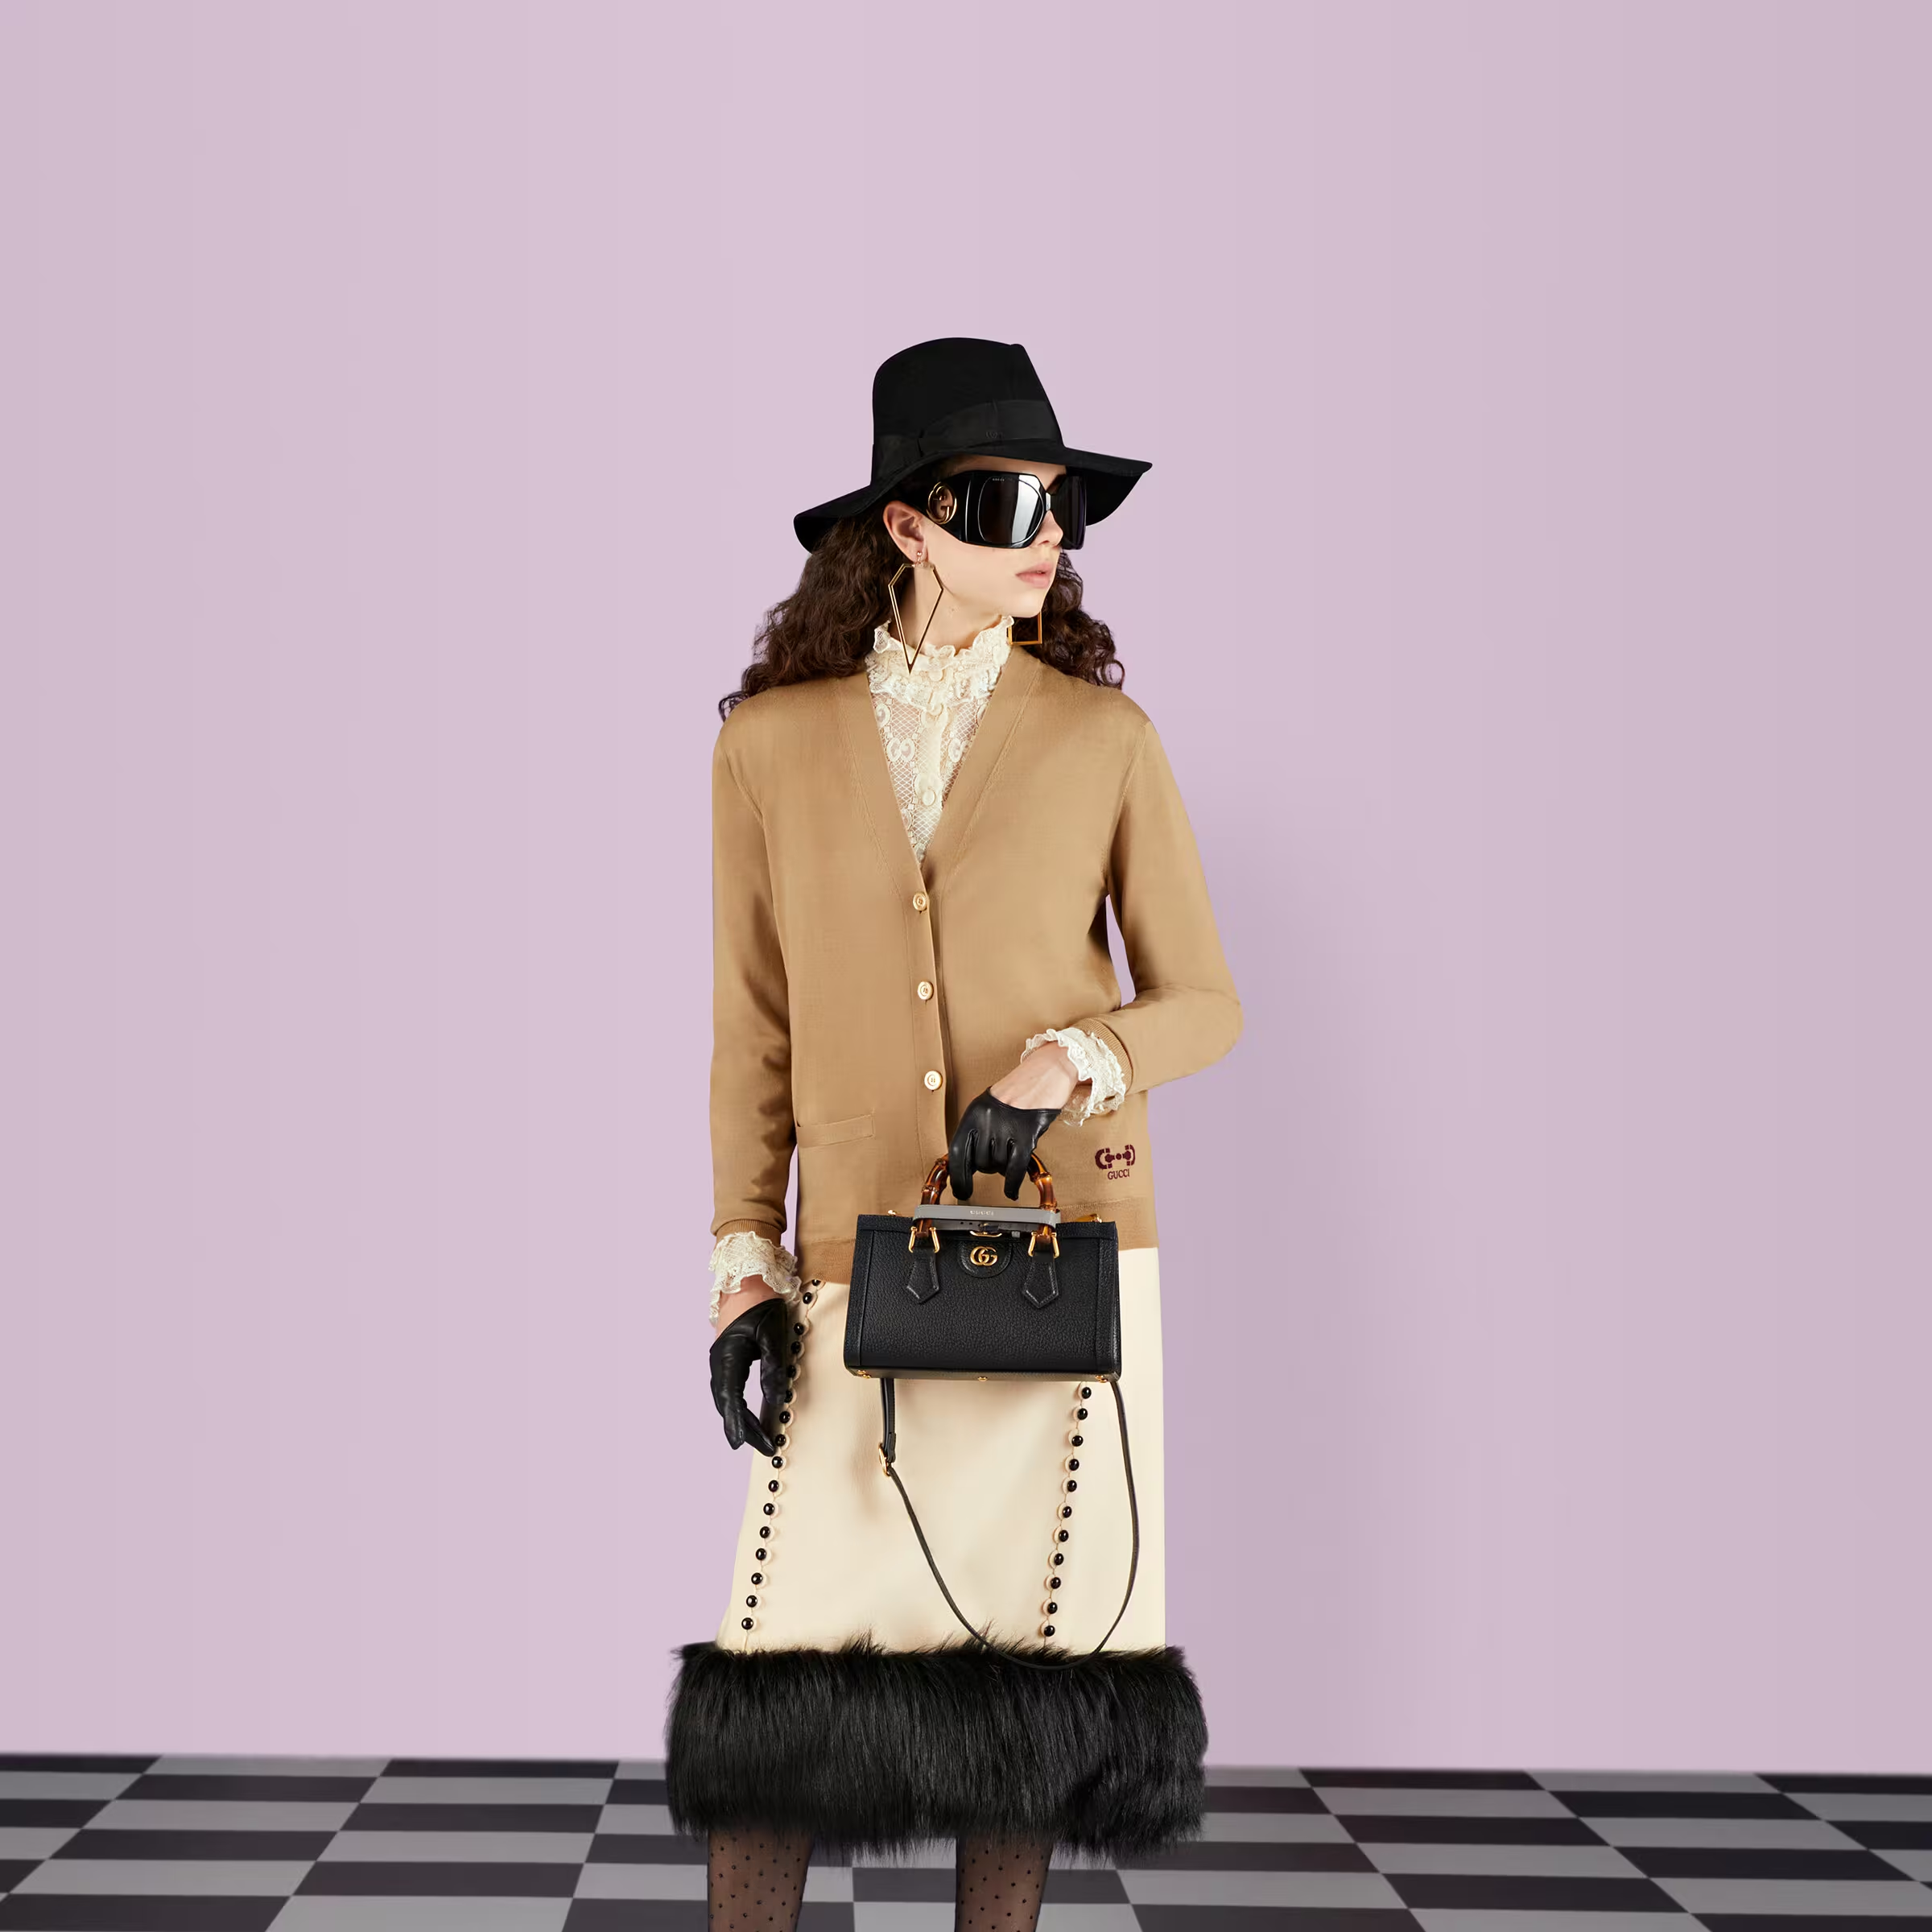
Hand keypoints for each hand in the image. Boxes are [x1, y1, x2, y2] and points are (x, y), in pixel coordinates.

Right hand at [708, 1296, 790, 1454]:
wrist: (745, 1276)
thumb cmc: (760, 1302)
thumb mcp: (771, 1333)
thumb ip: (772, 1367)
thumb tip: (776, 1398)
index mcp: (727, 1358)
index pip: (732, 1401)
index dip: (740, 1425)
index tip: (746, 1445)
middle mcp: (719, 1362)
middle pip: (727, 1405)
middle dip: (744, 1427)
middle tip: (764, 1447)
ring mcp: (720, 1359)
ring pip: (726, 1398)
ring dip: (739, 1418)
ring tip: (757, 1437)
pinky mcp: (726, 1357)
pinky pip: (729, 1388)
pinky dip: (737, 1405)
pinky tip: (746, 1414)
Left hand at [948, 1081, 1065, 1202]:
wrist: (1046, 1072)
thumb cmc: (1020, 1089)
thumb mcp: (989, 1106)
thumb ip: (978, 1131)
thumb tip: (969, 1161)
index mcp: (974, 1113)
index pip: (957, 1152)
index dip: (958, 1175)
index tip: (960, 1189)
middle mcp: (987, 1121)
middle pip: (980, 1162)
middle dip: (988, 1167)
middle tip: (996, 1161)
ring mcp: (1006, 1128)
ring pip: (999, 1165)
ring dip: (1004, 1168)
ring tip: (1011, 1154)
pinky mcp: (1026, 1135)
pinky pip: (1015, 1168)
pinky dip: (1012, 1183)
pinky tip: (1011, 1191)